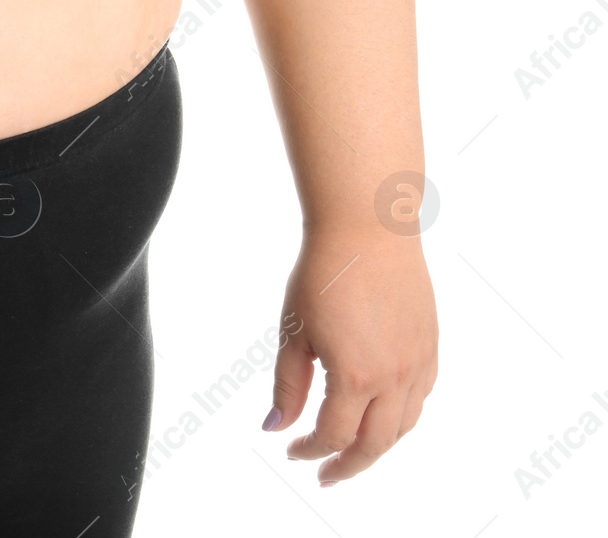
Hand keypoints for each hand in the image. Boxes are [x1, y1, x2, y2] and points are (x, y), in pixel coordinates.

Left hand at [264, 227, 437, 484]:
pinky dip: (401, 419)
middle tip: (325, 475)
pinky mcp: (430, 347)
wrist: (368, 230)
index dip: (310, 450)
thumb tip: (275, 428)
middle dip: (347, 466)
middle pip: (374, 444)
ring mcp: (419, 363)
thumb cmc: (324, 275)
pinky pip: (420, 399)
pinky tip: (381, 417)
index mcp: (356, 376)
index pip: (334, 435)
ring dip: (377, 448)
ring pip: (403, 426)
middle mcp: (395, 377)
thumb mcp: (294, 332)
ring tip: (351, 455)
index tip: (292, 452)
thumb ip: (288, 386)